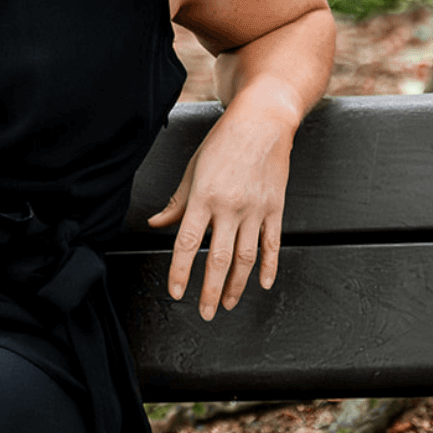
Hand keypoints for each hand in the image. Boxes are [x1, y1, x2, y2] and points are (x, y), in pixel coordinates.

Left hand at [145, 103, 290, 320]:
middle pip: (219, 259)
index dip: (181, 272)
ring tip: (227, 304)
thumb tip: (156, 225)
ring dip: (236, 286)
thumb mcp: (193, 168)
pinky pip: (272, 244)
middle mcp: (230, 206)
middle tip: (203, 312)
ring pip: (246, 258)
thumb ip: (176, 202)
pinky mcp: (275, 208)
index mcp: (204, 196)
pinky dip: (268, 267)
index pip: (188, 243)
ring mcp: (255, 209)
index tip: (176, 293)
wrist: (263, 121)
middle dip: (209, 291)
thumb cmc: (224, 141)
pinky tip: (261, 283)